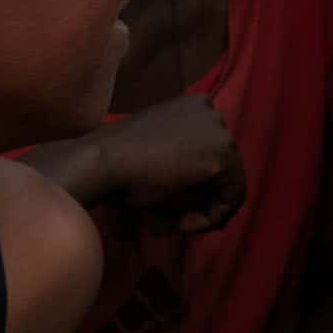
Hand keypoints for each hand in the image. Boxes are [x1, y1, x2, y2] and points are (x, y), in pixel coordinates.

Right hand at [48, 94, 246, 234]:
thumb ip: (182, 171)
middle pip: (221, 170)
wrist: (100, 162)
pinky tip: (180, 224)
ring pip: (227, 186)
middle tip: (169, 224)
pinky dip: (209, 218)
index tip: (169, 209)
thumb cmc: (115, 162)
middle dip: (197, 203)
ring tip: (168, 226)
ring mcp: (221, 132)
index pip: (210, 154)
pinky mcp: (223, 157)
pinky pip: (232, 198)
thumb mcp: (155, 158)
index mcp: (194, 106)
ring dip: (199, 213)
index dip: (193, 188)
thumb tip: (208, 206)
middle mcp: (213, 112)